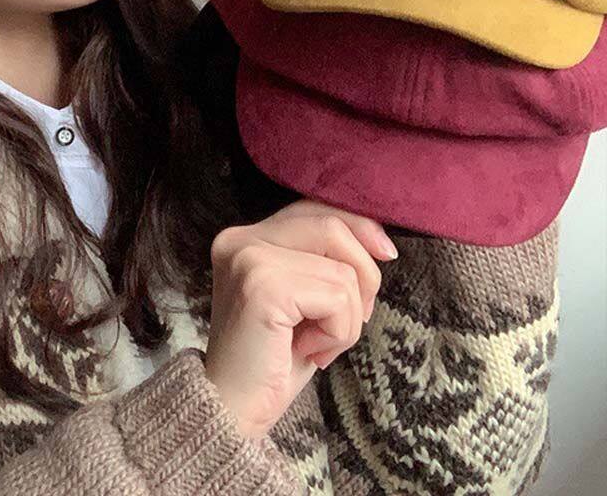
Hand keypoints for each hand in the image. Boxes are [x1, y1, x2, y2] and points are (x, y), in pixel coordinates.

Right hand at [204, 198, 398, 438]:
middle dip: (363, 277)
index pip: (314, 208)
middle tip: (347, 323)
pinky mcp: (261, 285)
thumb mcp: (303, 298)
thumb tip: (378, 240)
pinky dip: (338, 332)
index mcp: (245, 236)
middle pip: (332, 226)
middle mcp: (240, 238)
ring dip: (347, 318)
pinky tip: (309, 351)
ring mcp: (248, 258)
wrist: (232, 411)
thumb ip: (323, 258)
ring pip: (342, 269)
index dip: (358, 226)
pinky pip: (336, 297)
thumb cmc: (273, 359)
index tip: (386, 255)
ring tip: (317, 343)